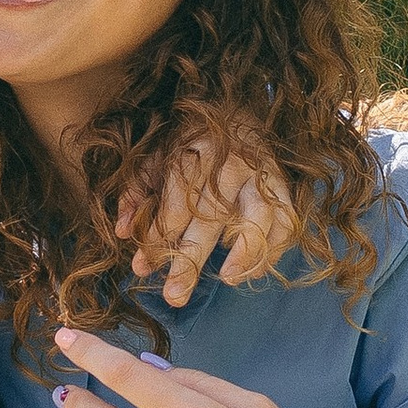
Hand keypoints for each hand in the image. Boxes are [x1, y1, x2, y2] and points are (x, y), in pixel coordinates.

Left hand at [121, 140, 298, 306]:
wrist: (236, 112)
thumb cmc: (190, 142)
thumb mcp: (156, 158)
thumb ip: (137, 192)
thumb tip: (122, 231)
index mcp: (194, 155)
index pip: (175, 205)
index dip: (157, 238)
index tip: (142, 267)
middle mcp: (229, 165)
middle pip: (210, 218)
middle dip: (190, 259)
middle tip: (174, 295)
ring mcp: (260, 176)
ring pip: (258, 216)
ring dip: (245, 251)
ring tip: (227, 279)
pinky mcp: (281, 186)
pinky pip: (285, 220)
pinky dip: (274, 247)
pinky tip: (254, 271)